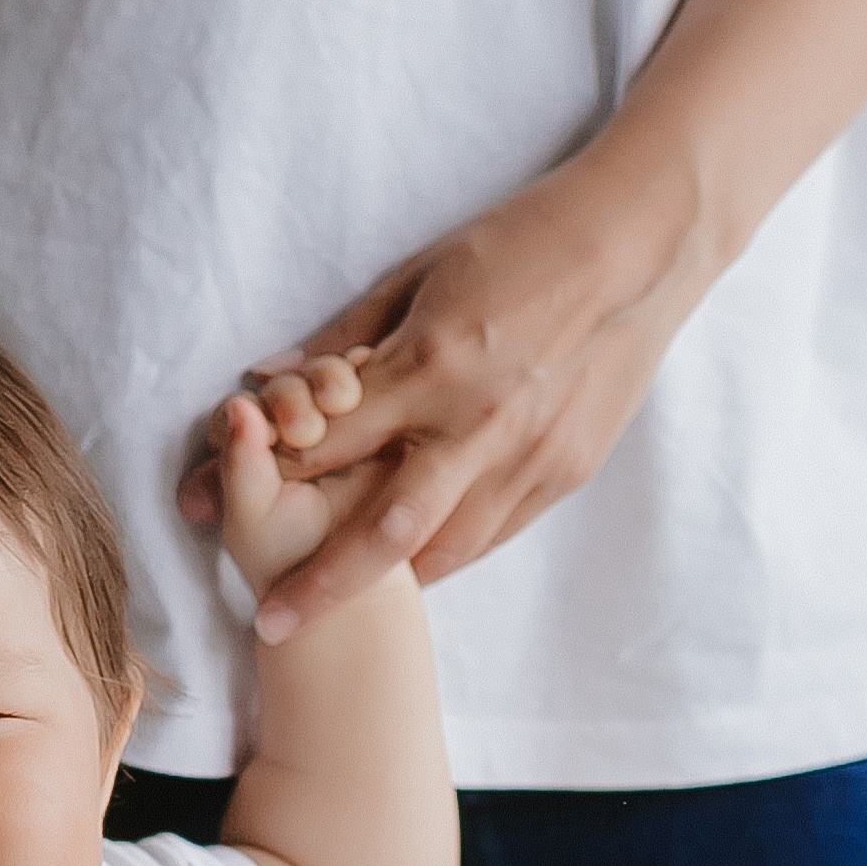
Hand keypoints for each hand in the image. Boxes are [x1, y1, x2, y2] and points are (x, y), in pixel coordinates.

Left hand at [180, 142, 702, 640]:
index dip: (272, 478)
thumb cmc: (522, 241)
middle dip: (323, 582)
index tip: (222, 512)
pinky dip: (446, 555)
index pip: (333, 441)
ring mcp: (529, 455)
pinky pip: (492, 532)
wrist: (643, 245)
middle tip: (271, 624)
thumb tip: (268, 378)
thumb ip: (345, 335)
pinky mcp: (565, 471)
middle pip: (385, 528)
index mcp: (434, 363)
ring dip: (387, 583)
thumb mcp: (423, 272)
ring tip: (336, 608)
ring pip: (444, 549)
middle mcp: (479, 422)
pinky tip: (412, 567)